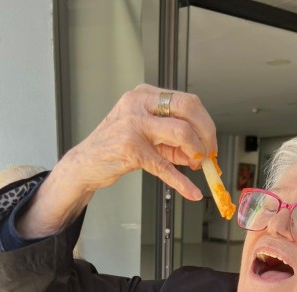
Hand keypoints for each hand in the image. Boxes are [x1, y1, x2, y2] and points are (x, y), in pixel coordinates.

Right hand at [17, 84, 217, 237]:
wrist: (86, 163)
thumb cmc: (115, 146)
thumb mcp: (145, 134)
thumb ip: (172, 140)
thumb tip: (200, 153)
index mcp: (145, 95)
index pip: (187, 100)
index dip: (205, 123)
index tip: (210, 142)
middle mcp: (139, 103)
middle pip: (189, 108)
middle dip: (206, 133)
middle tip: (209, 153)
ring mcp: (134, 124)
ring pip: (181, 132)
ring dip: (196, 152)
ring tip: (198, 166)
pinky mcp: (132, 149)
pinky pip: (165, 167)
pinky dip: (182, 183)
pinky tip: (191, 192)